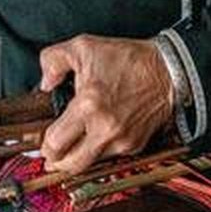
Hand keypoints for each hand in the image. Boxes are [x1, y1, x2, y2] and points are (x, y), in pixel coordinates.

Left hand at [37, 35, 175, 176]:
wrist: (168, 70)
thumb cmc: (129, 59)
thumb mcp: (83, 47)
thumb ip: (54, 61)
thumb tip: (45, 83)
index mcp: (88, 106)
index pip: (56, 143)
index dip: (44, 147)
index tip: (42, 145)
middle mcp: (105, 129)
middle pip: (71, 165)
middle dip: (56, 163)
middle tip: (50, 157)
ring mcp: (121, 140)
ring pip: (90, 164)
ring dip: (77, 160)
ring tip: (69, 152)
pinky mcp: (134, 145)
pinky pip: (109, 158)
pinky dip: (98, 153)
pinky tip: (93, 142)